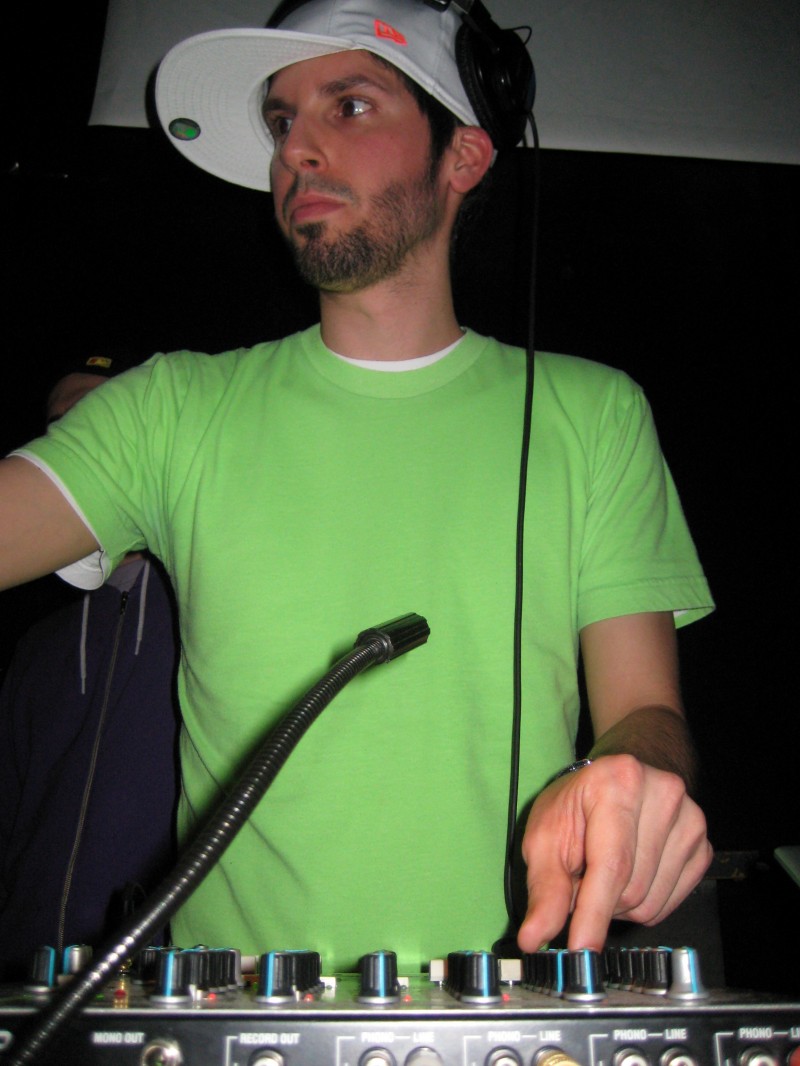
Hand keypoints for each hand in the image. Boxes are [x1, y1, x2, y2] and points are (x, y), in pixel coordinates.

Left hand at [516, 754, 712, 953]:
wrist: (616, 780)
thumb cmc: (577, 804)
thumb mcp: (545, 835)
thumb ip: (544, 888)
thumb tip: (534, 937)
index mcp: (619, 782)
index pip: (611, 865)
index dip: (593, 914)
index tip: (582, 949)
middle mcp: (663, 795)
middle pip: (631, 890)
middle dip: (599, 900)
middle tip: (582, 876)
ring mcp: (691, 821)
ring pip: (650, 904)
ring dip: (619, 903)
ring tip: (605, 868)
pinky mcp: (703, 846)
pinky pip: (668, 905)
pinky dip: (642, 901)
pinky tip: (630, 872)